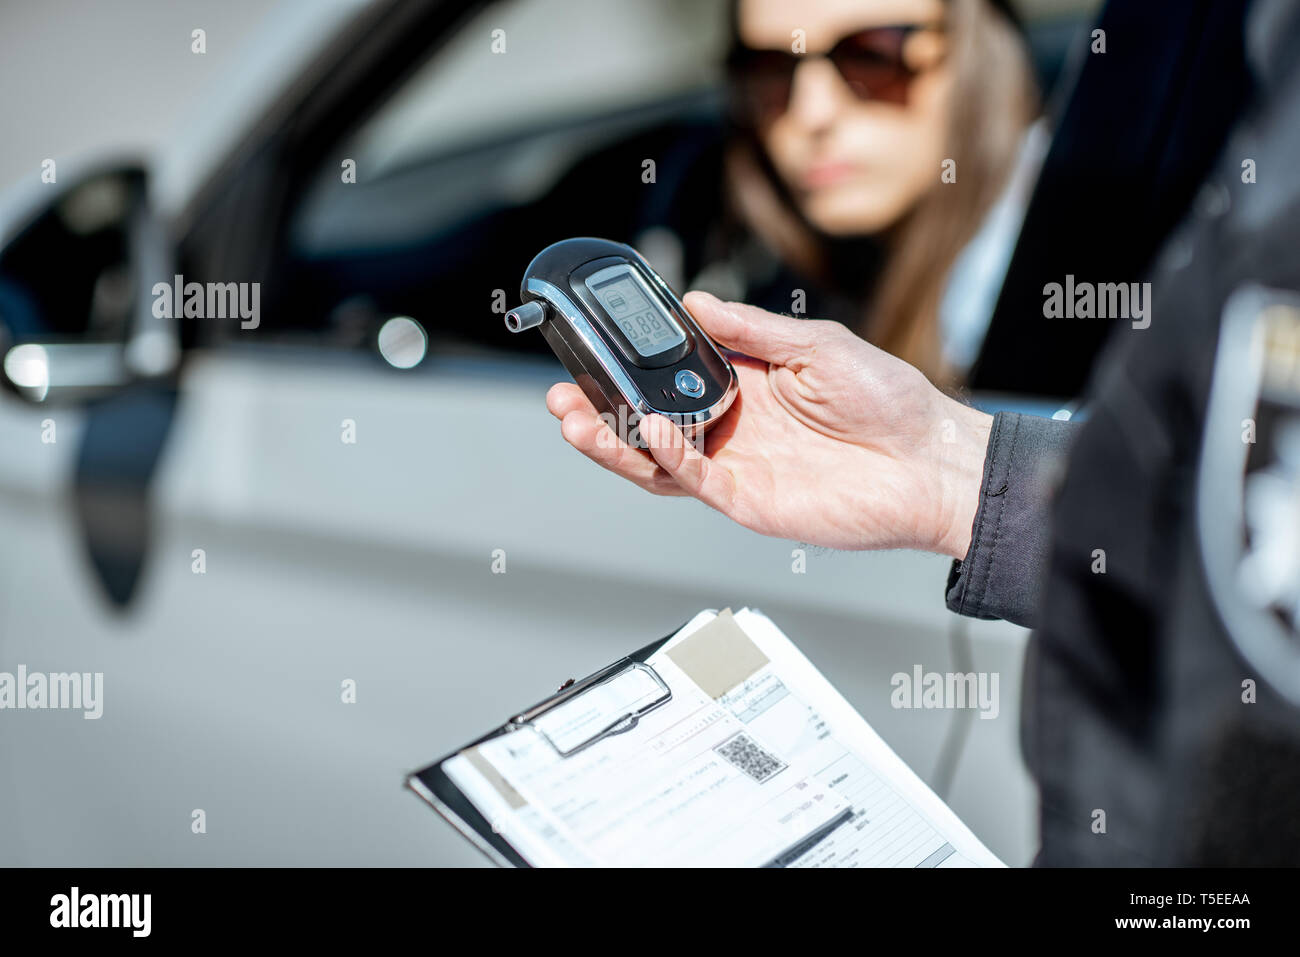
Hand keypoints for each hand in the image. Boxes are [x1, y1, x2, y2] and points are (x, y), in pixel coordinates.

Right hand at [545, 291, 991, 558]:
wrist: (929, 462)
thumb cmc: (889, 402)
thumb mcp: (817, 345)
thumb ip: (753, 330)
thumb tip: (695, 302)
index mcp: (742, 385)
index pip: (668, 377)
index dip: (628, 367)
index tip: (592, 348)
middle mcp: (729, 427)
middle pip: (646, 423)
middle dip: (599, 411)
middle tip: (564, 394)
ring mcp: (735, 466)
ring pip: (655, 460)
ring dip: (614, 441)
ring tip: (579, 419)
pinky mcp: (748, 500)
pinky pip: (693, 481)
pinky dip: (667, 459)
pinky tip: (652, 432)